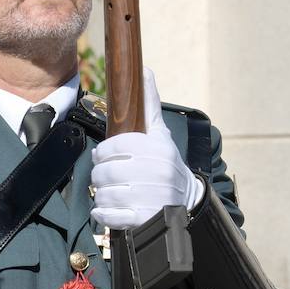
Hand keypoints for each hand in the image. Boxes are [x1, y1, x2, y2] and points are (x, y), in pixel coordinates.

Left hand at [90, 68, 203, 228]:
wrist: (189, 199)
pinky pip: (109, 216)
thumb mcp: (159, 133)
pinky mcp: (145, 219)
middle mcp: (156, 172)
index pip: (111, 148)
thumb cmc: (166, 162)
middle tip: (107, 177)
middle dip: (100, 176)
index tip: (105, 157)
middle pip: (104, 173)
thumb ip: (149, 104)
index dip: (103, 153)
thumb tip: (145, 69)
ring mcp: (152, 197)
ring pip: (103, 194)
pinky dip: (104, 214)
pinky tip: (110, 209)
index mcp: (156, 148)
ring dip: (102, 195)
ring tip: (112, 192)